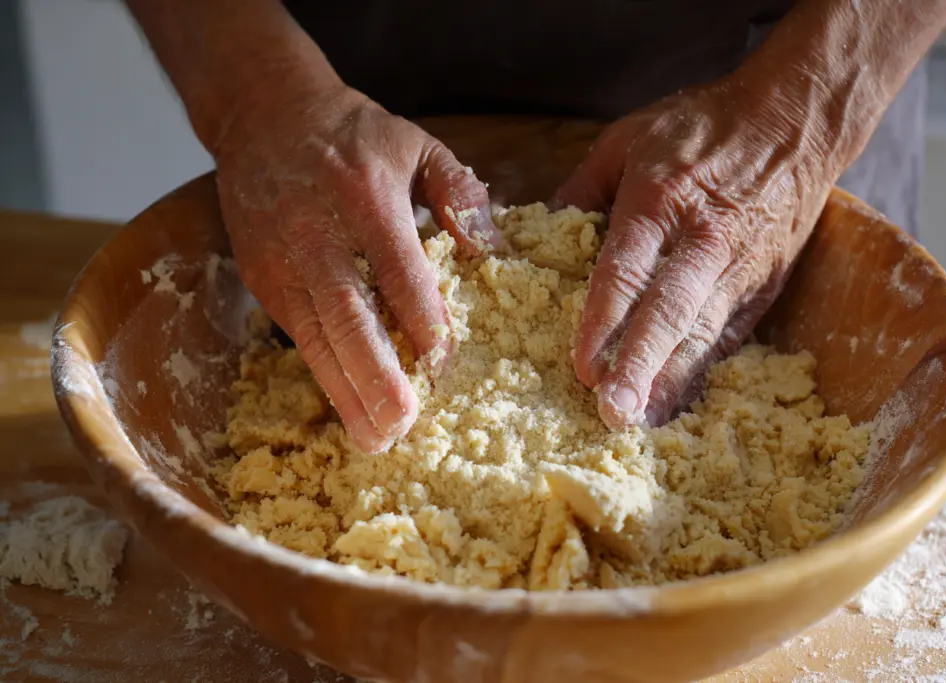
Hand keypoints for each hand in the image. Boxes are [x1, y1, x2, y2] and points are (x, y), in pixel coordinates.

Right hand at [214, 85, 498, 452]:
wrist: (264, 116)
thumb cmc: (354, 136)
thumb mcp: (417, 144)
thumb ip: (459, 191)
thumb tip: (490, 248)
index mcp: (366, 196)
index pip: (397, 269)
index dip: (421, 320)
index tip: (443, 364)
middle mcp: (319, 232)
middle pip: (346, 314)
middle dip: (374, 375)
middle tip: (403, 423)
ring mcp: (283, 259)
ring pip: (314, 337)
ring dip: (345, 392)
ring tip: (375, 439)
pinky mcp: (263, 278)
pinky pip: (297, 335)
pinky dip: (324, 374)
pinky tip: (350, 407)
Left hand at [553, 82, 836, 427]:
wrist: (795, 121)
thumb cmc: (702, 127)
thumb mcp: (627, 139)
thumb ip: (581, 188)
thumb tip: (540, 233)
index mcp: (660, 200)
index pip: (627, 269)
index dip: (604, 320)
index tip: (581, 364)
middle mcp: (701, 240)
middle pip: (669, 312)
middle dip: (640, 366)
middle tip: (612, 413)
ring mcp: (737, 267)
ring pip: (701, 335)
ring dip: (669, 382)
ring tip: (640, 424)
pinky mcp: (760, 287)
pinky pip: (727, 338)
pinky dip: (701, 374)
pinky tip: (676, 406)